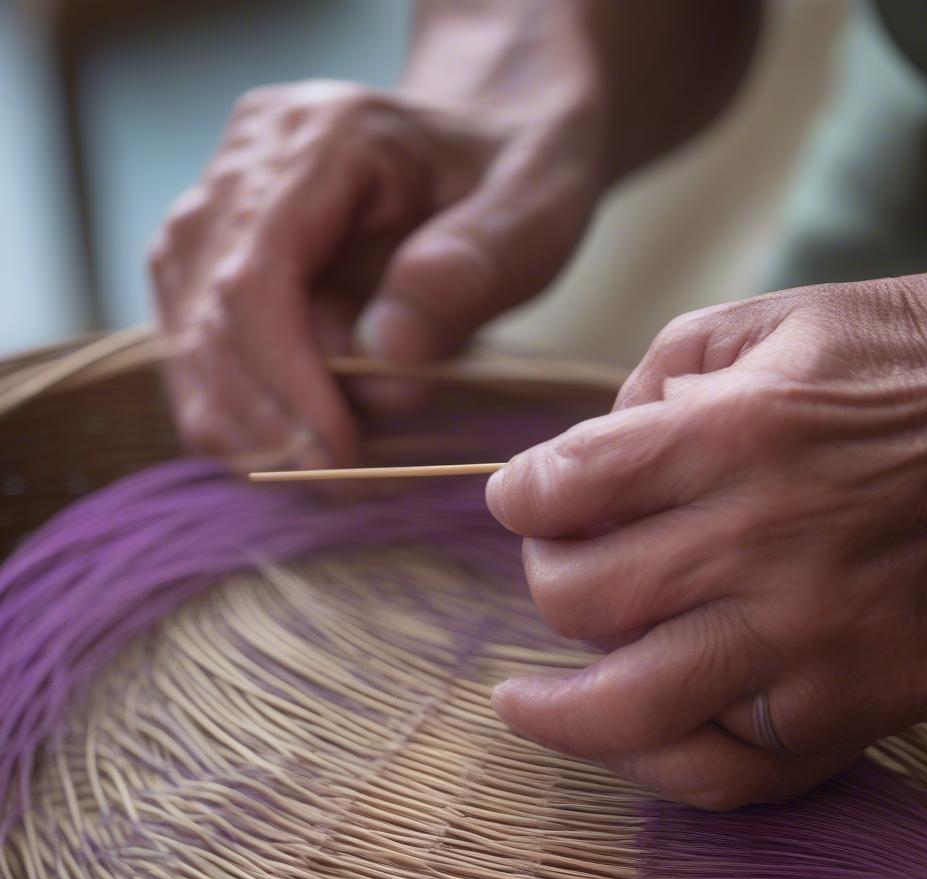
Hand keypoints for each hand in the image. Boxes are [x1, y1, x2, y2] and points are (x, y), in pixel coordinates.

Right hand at [149, 79, 598, 470]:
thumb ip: (466, 272)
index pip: (257, 272)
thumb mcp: (529, 212)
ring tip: (327, 468)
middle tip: (338, 481)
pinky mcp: (218, 253)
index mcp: (321, 137)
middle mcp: (247, 162)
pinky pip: (199, 346)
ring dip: (247, 421)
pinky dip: (244, 408)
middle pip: (205, 311)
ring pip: (186, 336)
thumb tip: (384, 355)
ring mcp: (221, 207)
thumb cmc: (515, 175)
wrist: (492, 141)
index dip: (285, 377)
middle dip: (266, 416)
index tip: (337, 452)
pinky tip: (300, 439)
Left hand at [486, 262, 926, 808]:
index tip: (518, 499)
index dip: (518, 495)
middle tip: (555, 567)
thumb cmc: (886, 360)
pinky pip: (734, 772)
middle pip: (583, 600)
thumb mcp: (756, 324)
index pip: (567, 487)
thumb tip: (582, 470)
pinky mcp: (865, 699)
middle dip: (543, 580)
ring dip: (561, 713)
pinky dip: (663, 761)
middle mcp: (773, 544)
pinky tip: (629, 738)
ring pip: (638, 712)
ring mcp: (820, 639)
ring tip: (525, 705)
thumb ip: (650, 386)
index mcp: (737, 435)